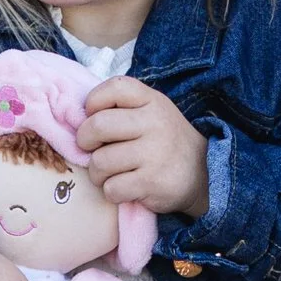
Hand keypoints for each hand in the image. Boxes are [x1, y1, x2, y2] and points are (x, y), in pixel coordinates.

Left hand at [79, 80, 211, 218]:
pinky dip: (112, 192)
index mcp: (152, 101)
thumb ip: (120, 109)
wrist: (204, 174)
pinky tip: (125, 188)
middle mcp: (155, 123)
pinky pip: (111, 188)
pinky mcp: (152, 182)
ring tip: (110, 174)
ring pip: (100, 162)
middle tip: (91, 150)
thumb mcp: (151, 113)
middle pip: (97, 126)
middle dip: (85, 142)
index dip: (93, 103)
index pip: (114, 87)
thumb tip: (76, 121)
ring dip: (97, 173)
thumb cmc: (164, 142)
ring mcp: (155, 153)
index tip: (95, 118)